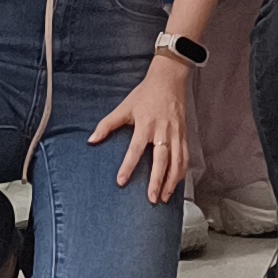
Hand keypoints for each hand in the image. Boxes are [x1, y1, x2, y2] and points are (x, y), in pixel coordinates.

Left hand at [92, 54, 193, 196]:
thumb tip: (91, 139)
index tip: (121, 181)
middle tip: (152, 198)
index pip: (136, 148)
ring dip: (171, 181)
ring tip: (164, 197)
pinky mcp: (184, 135)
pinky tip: (176, 183)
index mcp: (146, 124)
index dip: (128, 165)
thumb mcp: (124, 107)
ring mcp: (176, 133)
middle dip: (157, 180)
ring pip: (177, 161)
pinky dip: (182, 172)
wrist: (169, 80)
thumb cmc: (145, 94)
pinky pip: (185, 157)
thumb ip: (107, 124)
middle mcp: (162, 131)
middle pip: (161, 160)